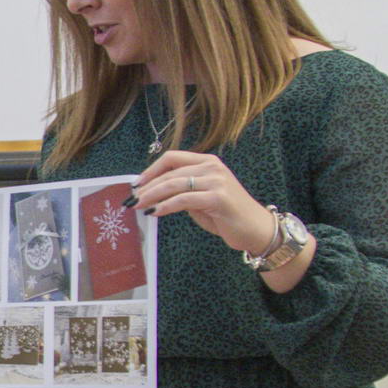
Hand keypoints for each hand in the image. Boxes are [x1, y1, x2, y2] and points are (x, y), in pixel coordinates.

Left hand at [130, 150, 279, 257]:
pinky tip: (155, 213)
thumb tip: (151, 192)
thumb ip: (181, 190)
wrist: (256, 229)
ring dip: (151, 196)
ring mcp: (216, 180)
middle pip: (169, 172)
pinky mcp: (218, 197)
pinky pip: (183, 199)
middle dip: (147, 187)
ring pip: (173, 184)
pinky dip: (165, 206)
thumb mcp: (199, 198)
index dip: (151, 170)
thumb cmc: (226, 214)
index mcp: (207, 161)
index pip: (172, 158)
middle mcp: (212, 166)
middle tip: (131, 199)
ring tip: (138, 206)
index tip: (136, 184)